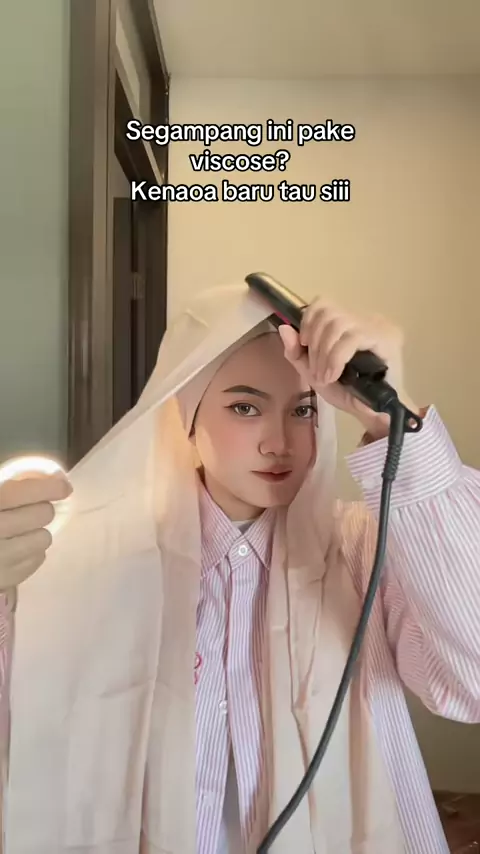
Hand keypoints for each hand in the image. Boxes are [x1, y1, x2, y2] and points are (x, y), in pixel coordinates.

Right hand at [0, 473, 71, 592]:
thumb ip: (6, 488)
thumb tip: (48, 478)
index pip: (24, 491)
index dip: (49, 486)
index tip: (63, 487)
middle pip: (42, 514)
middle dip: (41, 510)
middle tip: (31, 512)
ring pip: (44, 539)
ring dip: (37, 534)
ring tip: (22, 534)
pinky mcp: (4, 580)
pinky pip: (36, 561)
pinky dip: (31, 554)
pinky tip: (16, 550)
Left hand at [279, 299, 419, 439]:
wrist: (374, 414)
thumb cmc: (348, 392)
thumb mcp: (314, 372)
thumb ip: (297, 352)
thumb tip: (284, 328)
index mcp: (350, 322)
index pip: (324, 304)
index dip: (308, 321)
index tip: (304, 346)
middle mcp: (366, 319)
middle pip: (328, 312)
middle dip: (315, 344)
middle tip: (316, 371)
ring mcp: (378, 326)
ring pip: (338, 324)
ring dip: (324, 354)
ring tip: (325, 377)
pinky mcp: (386, 338)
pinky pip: (352, 339)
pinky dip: (336, 358)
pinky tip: (334, 375)